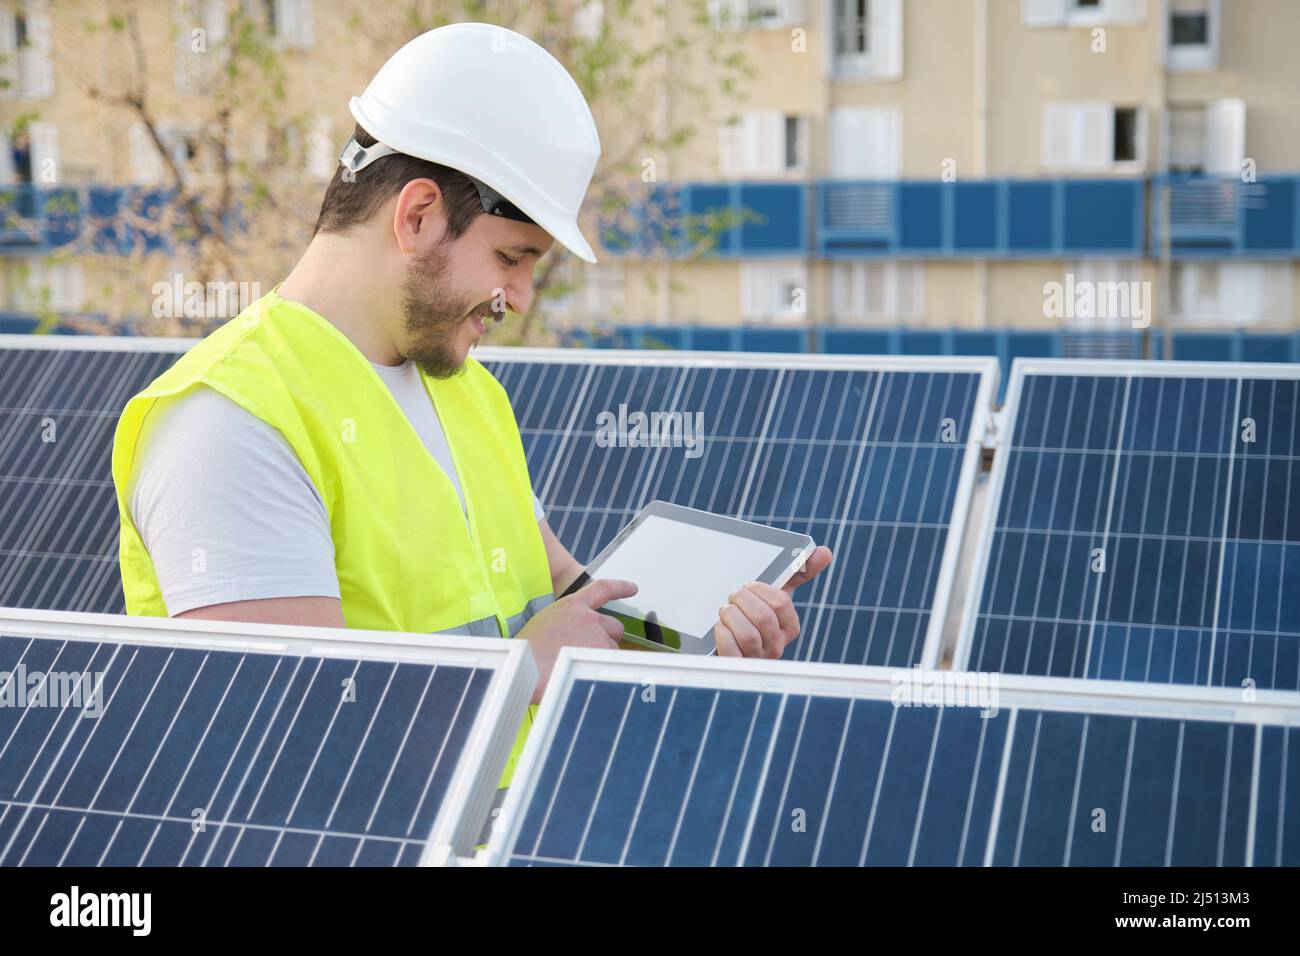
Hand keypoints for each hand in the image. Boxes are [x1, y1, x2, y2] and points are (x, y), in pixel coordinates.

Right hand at [517, 577, 636, 704]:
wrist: (526, 666)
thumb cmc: (528, 651)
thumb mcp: (545, 624)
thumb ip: (567, 623)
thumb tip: (575, 635)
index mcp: (571, 605)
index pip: (602, 589)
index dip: (620, 587)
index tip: (632, 587)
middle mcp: (589, 618)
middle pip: (614, 626)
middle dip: (607, 638)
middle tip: (588, 652)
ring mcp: (598, 636)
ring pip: (612, 648)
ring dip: (601, 656)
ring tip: (576, 665)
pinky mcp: (602, 655)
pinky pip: (611, 663)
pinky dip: (600, 669)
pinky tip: (583, 673)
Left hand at [713, 546, 831, 657]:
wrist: (728, 639)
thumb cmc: (753, 614)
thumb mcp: (774, 593)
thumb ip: (798, 572)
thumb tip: (824, 552)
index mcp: (789, 627)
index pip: (780, 603)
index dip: (760, 589)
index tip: (749, 585)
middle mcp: (777, 646)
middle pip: (763, 617)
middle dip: (742, 599)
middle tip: (733, 596)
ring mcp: (758, 659)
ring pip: (747, 635)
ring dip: (730, 615)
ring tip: (726, 610)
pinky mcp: (737, 666)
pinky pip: (731, 650)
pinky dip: (722, 633)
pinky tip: (720, 626)